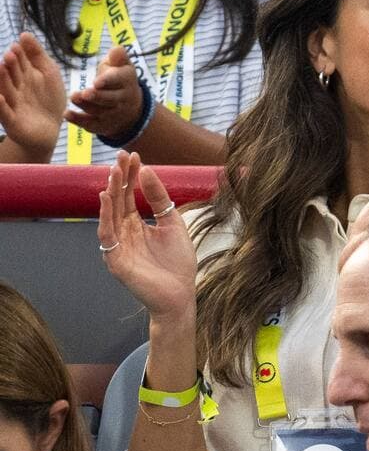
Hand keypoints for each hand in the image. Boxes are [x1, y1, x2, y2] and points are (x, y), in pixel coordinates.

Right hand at [0, 33, 65, 160]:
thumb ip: (37, 55)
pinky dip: (0, 106)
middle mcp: (13, 88)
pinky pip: (4, 113)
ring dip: (2, 80)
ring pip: (4, 91)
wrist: (49, 129)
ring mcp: (11, 104)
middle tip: (10, 56)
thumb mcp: (48, 73)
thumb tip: (24, 34)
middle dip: (9, 66)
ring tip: (1, 68)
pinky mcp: (11, 121)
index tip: (18, 47)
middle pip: (10, 76)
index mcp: (21, 76)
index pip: (17, 64)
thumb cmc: (48, 99)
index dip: (18, 56)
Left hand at [65, 44, 144, 139]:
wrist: (131, 109)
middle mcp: (122, 99)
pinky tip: (67, 114)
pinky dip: (78, 120)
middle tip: (84, 93)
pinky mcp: (103, 125)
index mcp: (127, 81)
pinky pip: (91, 124)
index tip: (96, 82)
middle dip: (97, 96)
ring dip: (85, 105)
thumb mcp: (123, 66)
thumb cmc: (119, 80)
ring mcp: (113, 114)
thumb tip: (116, 49)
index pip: (118, 80)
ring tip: (73, 97)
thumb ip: (118, 57)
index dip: (107, 81)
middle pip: (109, 99)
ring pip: (99, 111)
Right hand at [98, 150, 197, 318]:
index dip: (131, 175)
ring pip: (110, 215)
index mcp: (136, 224)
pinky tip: (107, 199)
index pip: (129, 195)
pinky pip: (107, 236)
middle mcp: (124, 233)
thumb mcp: (173, 223)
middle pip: (118, 201)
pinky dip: (105, 217)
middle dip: (119, 178)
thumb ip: (160, 199)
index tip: (134, 155)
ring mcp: (118, 246)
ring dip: (111, 192)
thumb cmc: (178, 263)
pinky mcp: (116, 260)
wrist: (181, 295)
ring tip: (114, 172)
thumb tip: (148, 171)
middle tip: (122, 156)